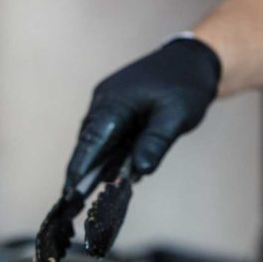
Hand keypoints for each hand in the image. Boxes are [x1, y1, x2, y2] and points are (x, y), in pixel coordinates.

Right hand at [65, 37, 220, 189]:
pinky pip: (106, 132)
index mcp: (115, 101)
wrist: (192, 59)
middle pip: (88, 142)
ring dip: (95, 162)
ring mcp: (108, 102)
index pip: (91, 141)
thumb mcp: (177, 115)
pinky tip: (112, 171)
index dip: (80, 168)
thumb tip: (139, 170)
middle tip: (75, 202)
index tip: (70, 192)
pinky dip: (107, 152)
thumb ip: (156, 142)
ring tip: (89, 193)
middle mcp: (104, 101)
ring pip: (96, 138)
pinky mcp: (117, 106)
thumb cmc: (186, 84)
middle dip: (83, 171)